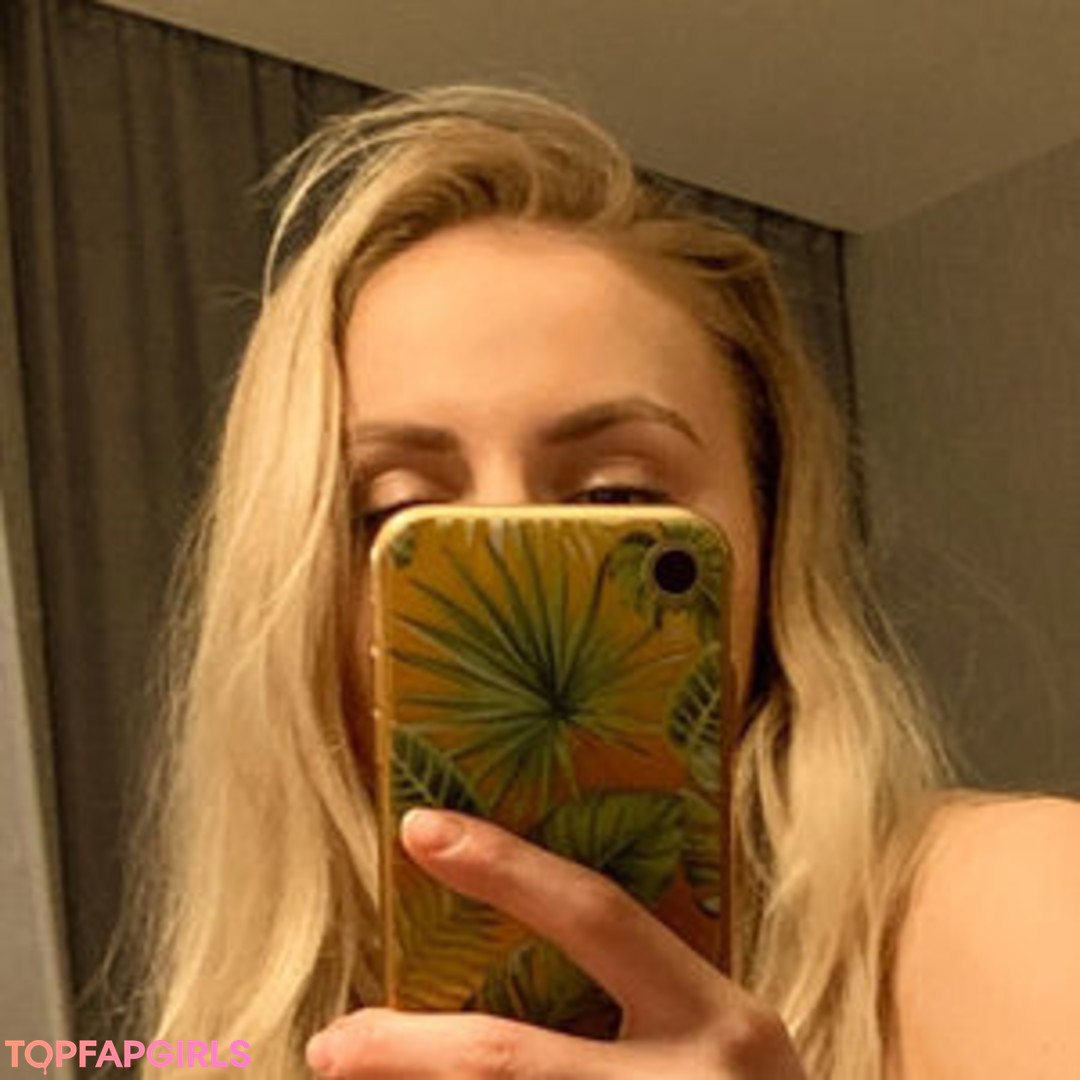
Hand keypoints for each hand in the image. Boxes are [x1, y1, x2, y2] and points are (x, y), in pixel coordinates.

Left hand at [307, 808, 805, 1077]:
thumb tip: (508, 949)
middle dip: (405, 1049)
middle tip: (333, 1041)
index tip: (420, 830)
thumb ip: (644, 998)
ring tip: (351, 1077)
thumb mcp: (719, 1043)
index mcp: (722, 1022)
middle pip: (512, 1063)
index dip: (506, 867)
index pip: (599, 917)